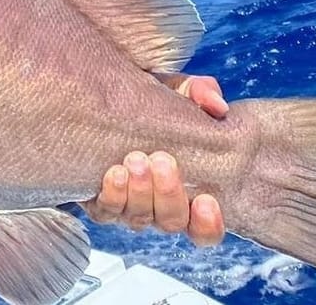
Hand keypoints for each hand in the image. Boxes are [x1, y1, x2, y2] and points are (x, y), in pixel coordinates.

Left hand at [81, 74, 226, 245]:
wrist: (101, 95)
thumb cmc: (148, 97)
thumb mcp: (176, 89)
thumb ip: (200, 92)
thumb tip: (217, 105)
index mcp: (186, 186)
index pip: (204, 226)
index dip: (208, 223)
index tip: (206, 199)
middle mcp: (158, 203)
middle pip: (171, 221)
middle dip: (168, 194)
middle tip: (162, 160)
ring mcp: (128, 204)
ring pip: (139, 219)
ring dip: (139, 193)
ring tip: (136, 160)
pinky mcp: (99, 199)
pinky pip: (106, 212)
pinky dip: (112, 196)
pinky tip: (115, 172)